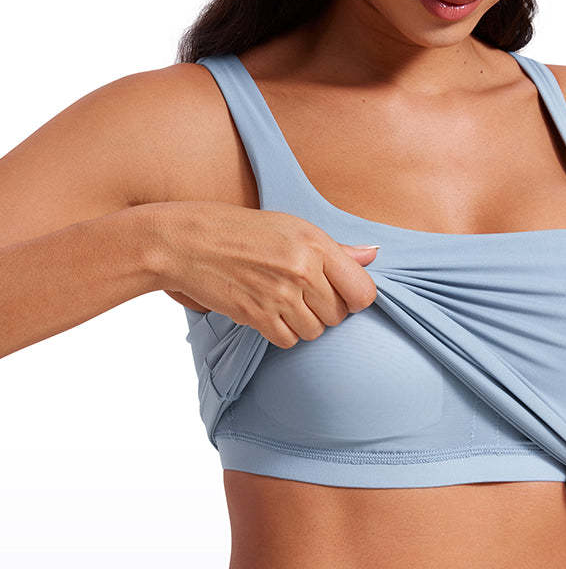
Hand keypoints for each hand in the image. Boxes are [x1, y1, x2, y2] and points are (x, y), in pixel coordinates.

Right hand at [152, 200, 380, 347]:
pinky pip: (289, 341)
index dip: (355, 300)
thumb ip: (336, 249)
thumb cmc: (241, 231)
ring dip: (303, 323)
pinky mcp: (257, 315)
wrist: (188, 242)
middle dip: (325, 311)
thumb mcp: (292, 227)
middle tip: (301, 294)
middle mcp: (302, 269)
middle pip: (339, 316)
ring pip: (315, 331)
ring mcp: (280, 294)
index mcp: (316, 244)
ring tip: (282, 301)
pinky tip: (268, 312)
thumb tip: (373, 255)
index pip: (363, 292)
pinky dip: (281, 333)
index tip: (341, 295)